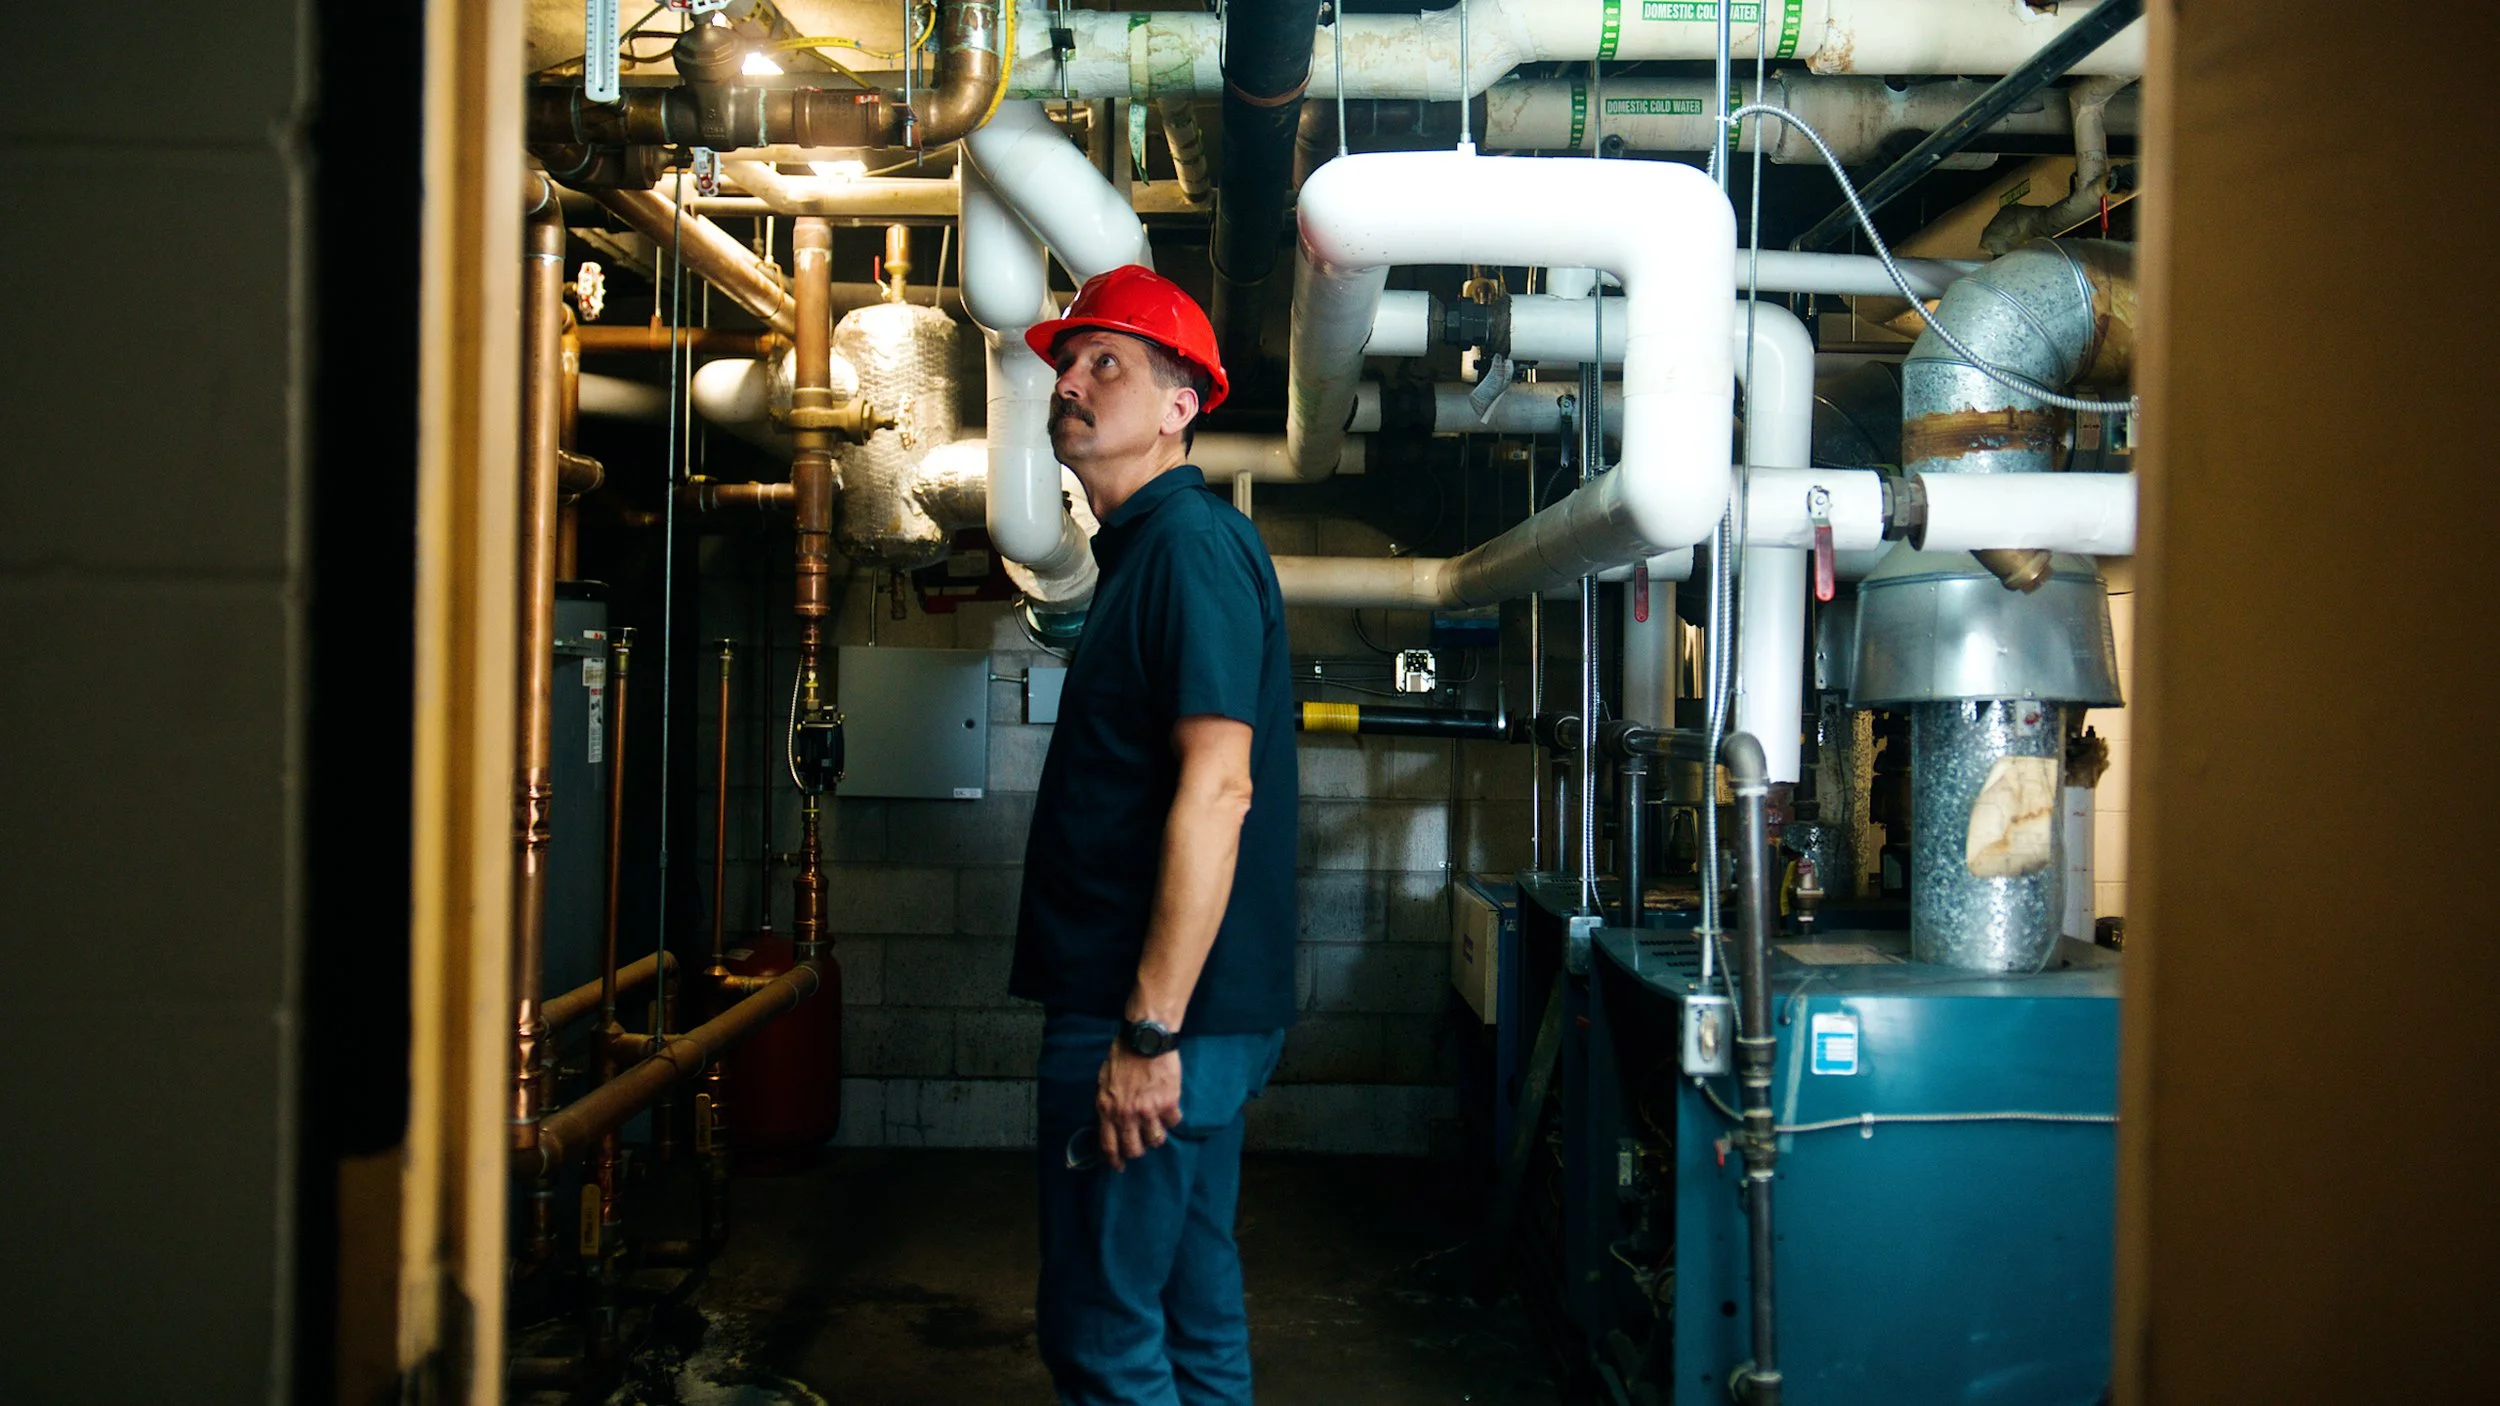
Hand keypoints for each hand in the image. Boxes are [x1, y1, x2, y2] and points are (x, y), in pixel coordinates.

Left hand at [1096, 1042, 1181, 1171]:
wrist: (1146, 1039)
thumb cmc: (1123, 1056)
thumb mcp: (1104, 1081)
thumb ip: (1107, 1103)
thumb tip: (1109, 1120)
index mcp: (1107, 1109)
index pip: (1109, 1145)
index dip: (1114, 1160)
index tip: (1119, 1166)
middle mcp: (1127, 1115)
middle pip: (1134, 1149)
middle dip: (1138, 1150)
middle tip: (1141, 1145)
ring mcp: (1149, 1111)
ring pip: (1155, 1140)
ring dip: (1156, 1136)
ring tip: (1157, 1126)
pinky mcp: (1168, 1103)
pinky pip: (1173, 1122)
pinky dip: (1172, 1118)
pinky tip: (1170, 1109)